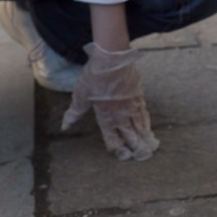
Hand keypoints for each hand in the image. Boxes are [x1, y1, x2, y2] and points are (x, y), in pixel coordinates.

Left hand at [62, 43, 159, 160]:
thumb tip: (65, 125)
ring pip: (139, 126)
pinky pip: (144, 113)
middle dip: (136, 147)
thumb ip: (75, 112)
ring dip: (144, 137)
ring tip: (150, 147)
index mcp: (106, 117)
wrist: (113, 59)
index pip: (112, 138)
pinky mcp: (138, 95)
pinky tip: (149, 128)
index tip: (124, 157)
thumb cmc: (94, 76)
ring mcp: (131, 105)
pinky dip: (147, 122)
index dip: (117, 148)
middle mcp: (120, 115)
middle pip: (130, 135)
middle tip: (143, 157)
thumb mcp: (80, 95)